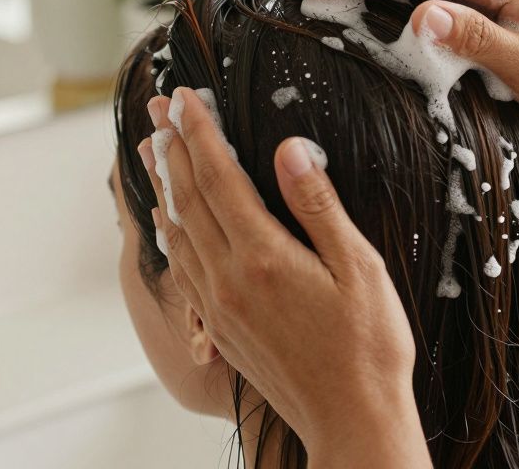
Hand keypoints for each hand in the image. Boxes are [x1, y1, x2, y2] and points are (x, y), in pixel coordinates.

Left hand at [141, 89, 430, 468]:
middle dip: (172, 146)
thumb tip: (289, 149)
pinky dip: (168, 233)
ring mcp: (219, 306)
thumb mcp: (359, 268)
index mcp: (263, 257)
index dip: (200, 131)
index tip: (185, 96)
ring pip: (177, 232)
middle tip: (157, 108)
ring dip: (162, 185)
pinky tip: (166, 220)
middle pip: (188, 198)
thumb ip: (318, 206)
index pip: (219, 177)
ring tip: (151, 149)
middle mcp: (229, 279)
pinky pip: (181, 268)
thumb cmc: (368, 348)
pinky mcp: (220, 327)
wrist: (352, 422)